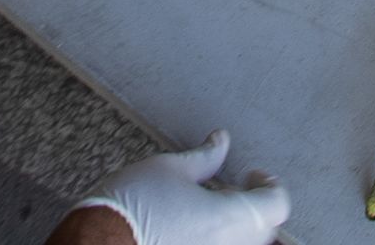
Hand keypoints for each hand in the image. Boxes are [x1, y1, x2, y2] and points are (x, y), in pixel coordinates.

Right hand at [75, 133, 290, 244]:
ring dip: (237, 225)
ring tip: (209, 208)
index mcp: (229, 218)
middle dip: (253, 206)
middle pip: (264, 229)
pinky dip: (217, 238)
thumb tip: (221, 140)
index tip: (253, 174)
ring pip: (243, 243)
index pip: (277, 205)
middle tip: (229, 189)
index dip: (269, 184)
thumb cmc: (131, 207)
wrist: (98, 242)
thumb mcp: (169, 168)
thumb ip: (204, 157)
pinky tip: (193, 228)